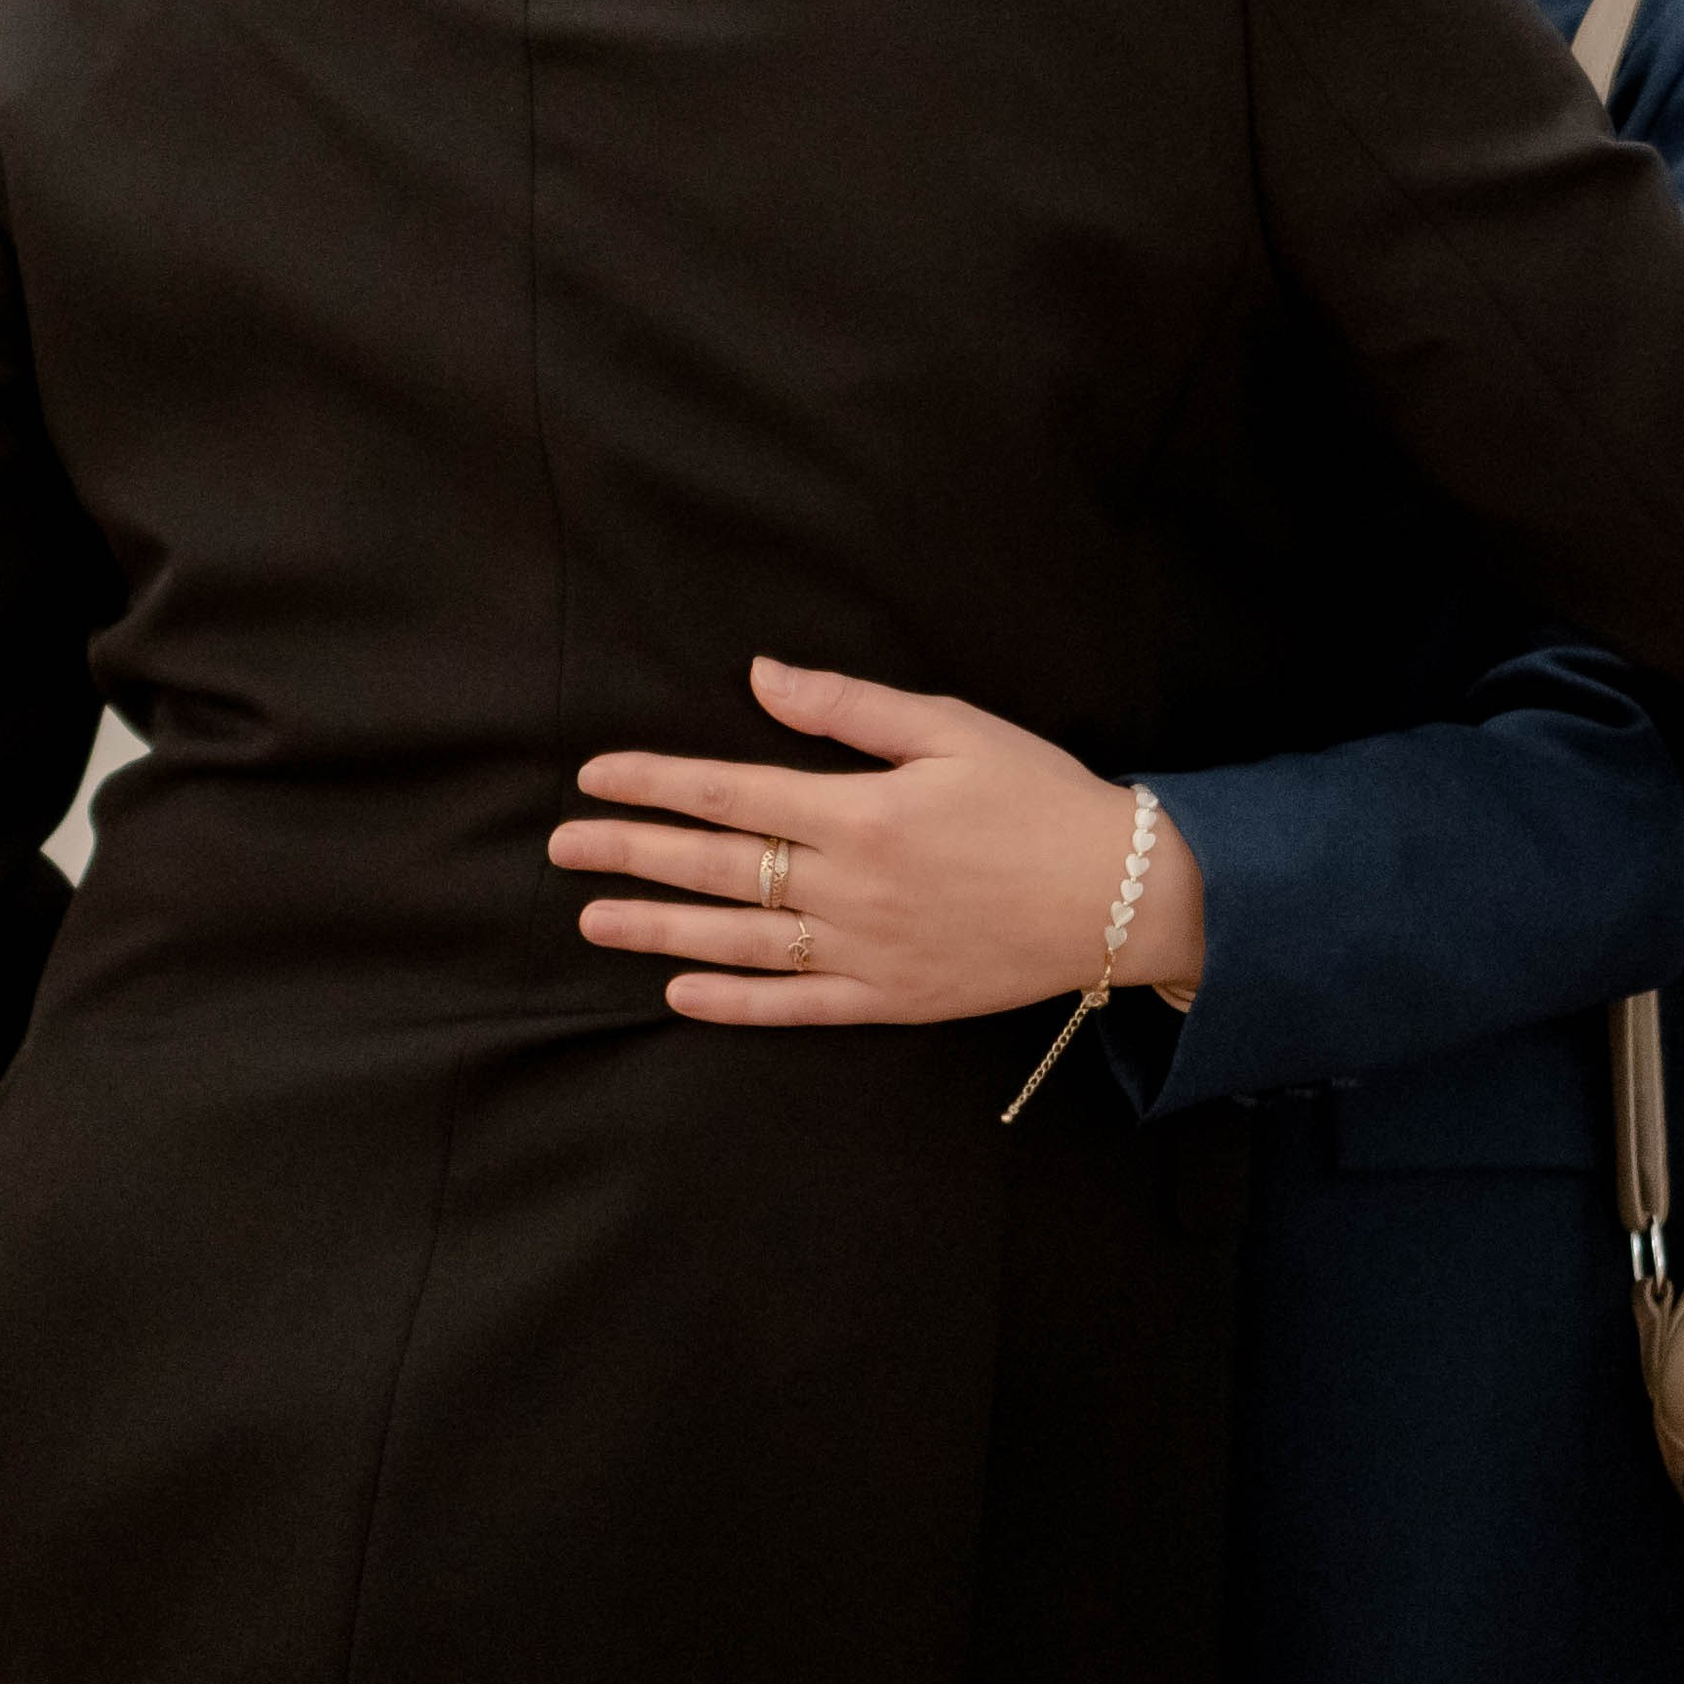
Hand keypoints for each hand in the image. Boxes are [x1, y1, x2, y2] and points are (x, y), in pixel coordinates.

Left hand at [546, 657, 1202, 1029]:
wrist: (1121, 895)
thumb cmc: (1038, 796)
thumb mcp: (950, 727)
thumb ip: (847, 707)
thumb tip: (761, 676)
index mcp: (859, 813)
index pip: (730, 794)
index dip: (655, 783)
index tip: (592, 777)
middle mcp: (849, 889)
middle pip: (717, 870)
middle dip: (632, 855)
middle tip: (562, 851)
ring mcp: (867, 952)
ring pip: (740, 943)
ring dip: (660, 929)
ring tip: (595, 919)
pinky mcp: (892, 1000)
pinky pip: (796, 1007)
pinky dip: (734, 1003)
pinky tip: (681, 992)